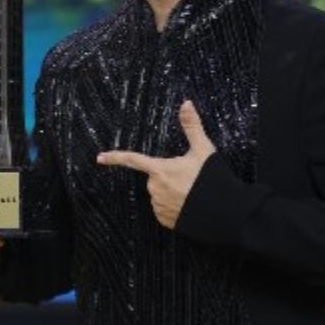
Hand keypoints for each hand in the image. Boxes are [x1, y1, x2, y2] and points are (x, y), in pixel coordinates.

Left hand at [97, 100, 215, 228]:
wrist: (224, 213)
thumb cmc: (212, 179)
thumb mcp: (203, 149)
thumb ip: (192, 126)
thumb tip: (186, 102)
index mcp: (160, 170)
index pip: (133, 160)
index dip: (115, 158)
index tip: (100, 158)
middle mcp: (155, 189)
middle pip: (155, 177)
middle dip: (168, 175)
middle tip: (189, 177)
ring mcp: (159, 207)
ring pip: (160, 194)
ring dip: (172, 192)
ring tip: (193, 192)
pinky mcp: (166, 221)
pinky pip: (165, 210)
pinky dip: (175, 206)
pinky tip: (190, 205)